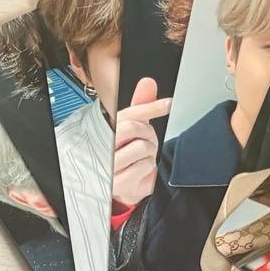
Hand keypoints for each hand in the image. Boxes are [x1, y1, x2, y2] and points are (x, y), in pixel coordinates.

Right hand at [113, 77, 171, 206]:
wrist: (123, 187)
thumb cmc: (126, 156)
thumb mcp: (133, 130)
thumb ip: (141, 106)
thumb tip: (148, 83)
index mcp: (104, 129)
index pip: (126, 114)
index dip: (149, 107)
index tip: (167, 104)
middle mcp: (102, 146)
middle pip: (132, 127)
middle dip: (149, 133)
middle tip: (150, 140)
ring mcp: (109, 166)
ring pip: (141, 146)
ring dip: (150, 152)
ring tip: (143, 157)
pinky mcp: (119, 182)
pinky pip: (144, 165)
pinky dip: (149, 167)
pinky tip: (141, 170)